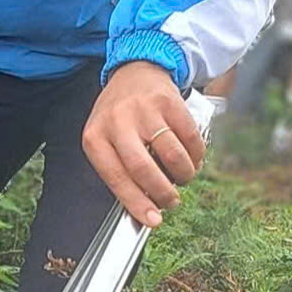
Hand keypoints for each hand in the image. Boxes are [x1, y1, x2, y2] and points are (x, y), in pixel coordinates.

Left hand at [81, 61, 203, 227]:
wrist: (135, 71)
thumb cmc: (119, 115)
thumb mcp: (105, 138)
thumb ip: (120, 169)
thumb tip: (146, 207)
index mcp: (95, 136)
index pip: (115, 176)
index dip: (136, 203)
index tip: (153, 220)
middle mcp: (117, 121)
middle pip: (143, 168)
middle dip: (163, 193)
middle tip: (171, 201)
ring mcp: (144, 110)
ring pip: (172, 155)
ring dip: (184, 175)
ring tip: (183, 177)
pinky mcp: (169, 101)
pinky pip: (190, 138)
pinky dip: (196, 156)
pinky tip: (192, 158)